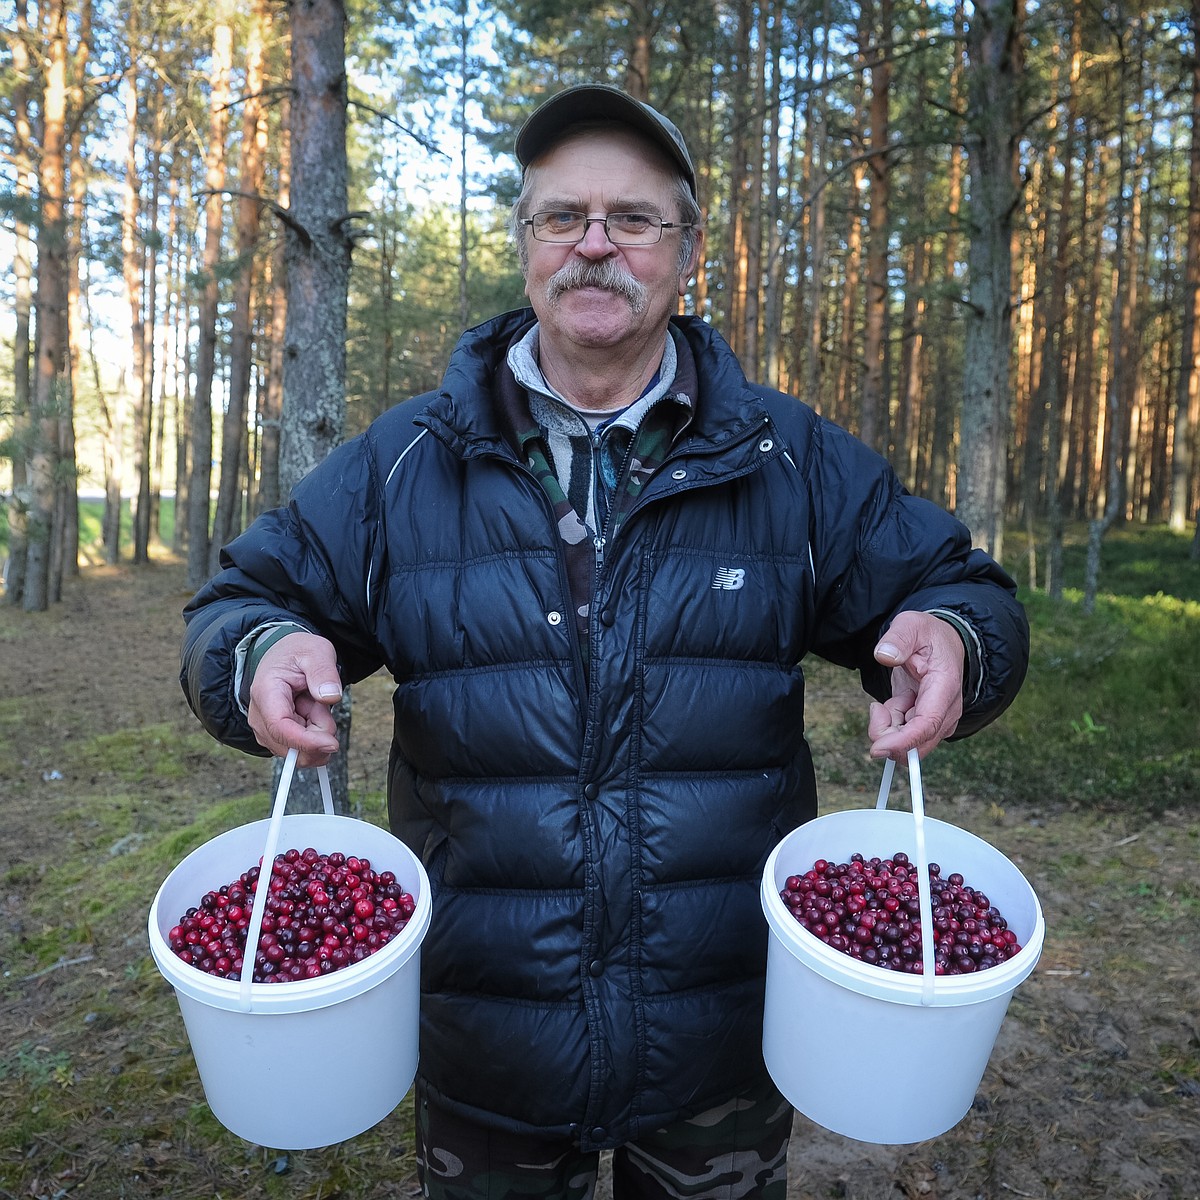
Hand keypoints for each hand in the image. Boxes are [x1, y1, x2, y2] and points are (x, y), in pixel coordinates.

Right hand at [246, 631, 343, 765]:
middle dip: (318, 734)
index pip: (280, 727)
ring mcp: (265, 729)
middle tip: (321, 703)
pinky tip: (310, 713)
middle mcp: (260, 716)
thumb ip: (323, 673)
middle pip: (291, 745)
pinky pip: (301, 749)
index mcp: (266, 693)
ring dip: (316, 732)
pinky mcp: (274, 737)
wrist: (285, 654)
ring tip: (313, 703)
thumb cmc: (297, 652)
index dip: (306, 741)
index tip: (332, 743)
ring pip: (298, 751)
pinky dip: (313, 735)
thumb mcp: (316, 652)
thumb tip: (331, 697)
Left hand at [867, 611, 964, 760]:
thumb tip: (884, 655)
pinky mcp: (927, 725)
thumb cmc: (928, 635)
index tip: (877, 748)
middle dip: (887, 736)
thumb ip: (898, 639)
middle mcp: (946, 711)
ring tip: (895, 696)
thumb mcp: (911, 625)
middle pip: (916, 743)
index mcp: (945, 687)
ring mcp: (938, 720)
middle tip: (877, 708)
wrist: (942, 642)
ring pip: (907, 743)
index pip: (927, 724)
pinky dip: (891, 723)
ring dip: (889, 725)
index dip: (903, 741)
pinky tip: (897, 701)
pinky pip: (903, 736)